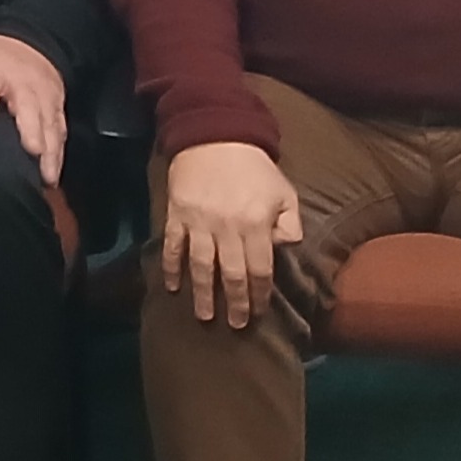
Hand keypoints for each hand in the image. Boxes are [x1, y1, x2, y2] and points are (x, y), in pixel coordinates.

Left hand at [0, 34, 66, 180]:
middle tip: (31, 150)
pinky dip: (58, 155)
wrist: (29, 44)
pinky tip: (51, 178)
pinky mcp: (56, 109)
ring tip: (46, 177)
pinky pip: (59, 133)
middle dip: (31, 128)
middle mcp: (22, 86)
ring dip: (49, 150)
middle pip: (28, 107)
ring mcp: (42, 98)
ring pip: (48, 125)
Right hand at [160, 142, 303, 328]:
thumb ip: (289, 224)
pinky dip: (171, 267)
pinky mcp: (176, 215)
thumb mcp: (284, 192)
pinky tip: (172, 286)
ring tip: (204, 316)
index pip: (260, 270)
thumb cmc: (254, 167)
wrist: (215, 134)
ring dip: (203, 294)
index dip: (260, 295)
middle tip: (235, 326)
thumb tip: (283, 250)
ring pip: (202, 266)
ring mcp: (199, 222)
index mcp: (257, 224)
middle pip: (232, 274)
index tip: (258, 313)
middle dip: (235, 303)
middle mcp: (228, 228)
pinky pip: (172, 246)